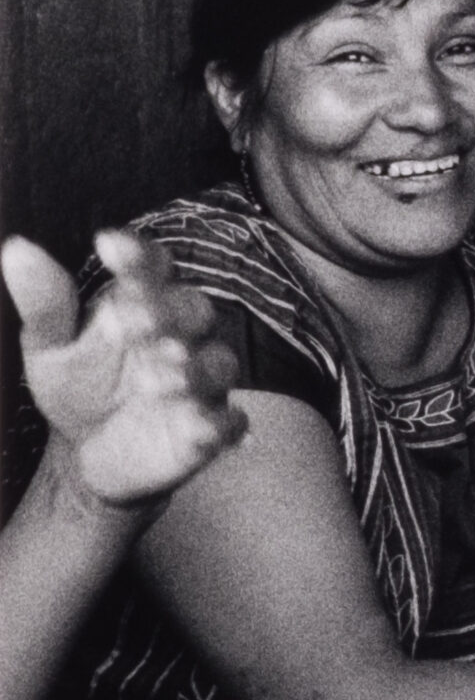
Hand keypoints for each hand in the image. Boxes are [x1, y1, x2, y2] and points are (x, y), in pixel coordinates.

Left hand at [3, 230, 245, 506]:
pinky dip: (219, 424)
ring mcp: (200, 382)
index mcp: (144, 304)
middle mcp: (180, 336)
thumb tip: (17, 250)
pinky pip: (230, 422)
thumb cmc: (78, 388)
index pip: (151, 268)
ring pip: (218, 363)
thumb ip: (45, 304)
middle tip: (128, 323)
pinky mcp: (210, 427)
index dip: (136, 255)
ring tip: (154, 380)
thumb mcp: (50, 349)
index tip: (106, 244)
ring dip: (194, 369)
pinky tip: (198, 430)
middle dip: (167, 313)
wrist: (88, 455)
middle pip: (194, 310)